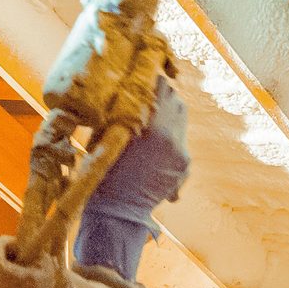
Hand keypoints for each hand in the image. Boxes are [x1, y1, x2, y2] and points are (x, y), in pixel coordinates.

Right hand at [73, 81, 186, 279]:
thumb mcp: (110, 137)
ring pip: (181, 119)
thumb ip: (123, 113)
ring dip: (168, 114)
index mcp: (155, 128)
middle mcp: (174, 138)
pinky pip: (180, 141)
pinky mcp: (183, 167)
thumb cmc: (105, 173)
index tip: (140, 76)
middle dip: (161, 95)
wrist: (118, 212)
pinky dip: (169, 138)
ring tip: (150, 117)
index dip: (150, 79)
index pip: (160, 88)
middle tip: (145, 94)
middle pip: (175, 100)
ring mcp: (181, 153)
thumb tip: (126, 92)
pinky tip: (153, 144)